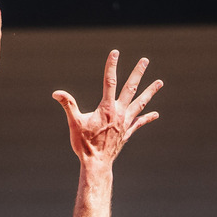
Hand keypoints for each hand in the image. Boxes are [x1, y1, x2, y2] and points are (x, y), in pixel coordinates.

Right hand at [53, 50, 161, 165]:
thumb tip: (56, 93)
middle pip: (131, 88)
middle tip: (145, 60)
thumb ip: (68, 105)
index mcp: (107, 108)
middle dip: (138, 73)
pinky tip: (155, 114)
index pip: (110, 82)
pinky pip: (139, 123)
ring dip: (150, 92)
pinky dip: (147, 117)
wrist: (97, 164)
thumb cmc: (84, 145)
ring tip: (159, 82)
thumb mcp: (74, 123)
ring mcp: (125, 123)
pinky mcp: (127, 133)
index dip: (112, 66)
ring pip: (140, 103)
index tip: (115, 52)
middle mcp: (119, 113)